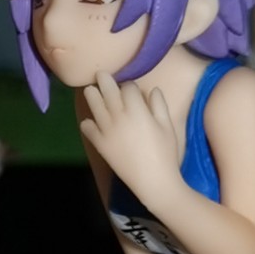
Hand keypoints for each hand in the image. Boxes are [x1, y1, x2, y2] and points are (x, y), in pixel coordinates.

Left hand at [79, 72, 178, 203]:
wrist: (152, 180)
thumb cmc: (165, 153)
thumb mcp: (167, 127)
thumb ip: (159, 106)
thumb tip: (153, 90)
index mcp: (137, 110)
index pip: (128, 88)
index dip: (129, 84)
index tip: (128, 85)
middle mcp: (119, 116)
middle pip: (108, 92)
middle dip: (104, 80)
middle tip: (99, 73)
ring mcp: (106, 130)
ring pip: (95, 106)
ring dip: (92, 96)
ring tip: (89, 90)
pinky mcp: (100, 144)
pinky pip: (88, 129)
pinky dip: (87, 123)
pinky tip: (90, 121)